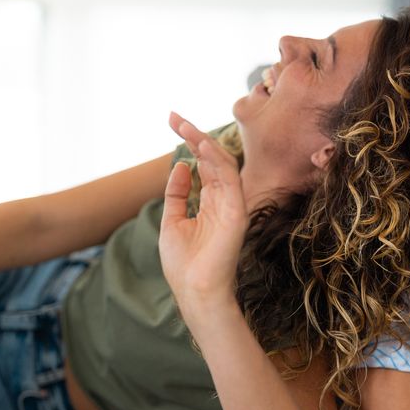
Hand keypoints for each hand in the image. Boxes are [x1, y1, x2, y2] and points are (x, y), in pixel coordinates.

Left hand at [158, 112, 248, 311]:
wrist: (195, 292)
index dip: (190, 143)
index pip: (204, 165)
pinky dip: (218, 160)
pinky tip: (201, 146)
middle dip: (194, 136)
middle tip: (174, 117)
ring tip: (184, 127)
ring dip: (204, 143)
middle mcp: (224, 201)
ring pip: (223, 164)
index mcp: (211, 203)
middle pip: (213, 160)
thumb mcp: (172, 221)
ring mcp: (232, 206)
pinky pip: (231, 179)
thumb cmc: (184, 264)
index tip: (172, 122)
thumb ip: (177, 194)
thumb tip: (181, 165)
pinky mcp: (237, 213)